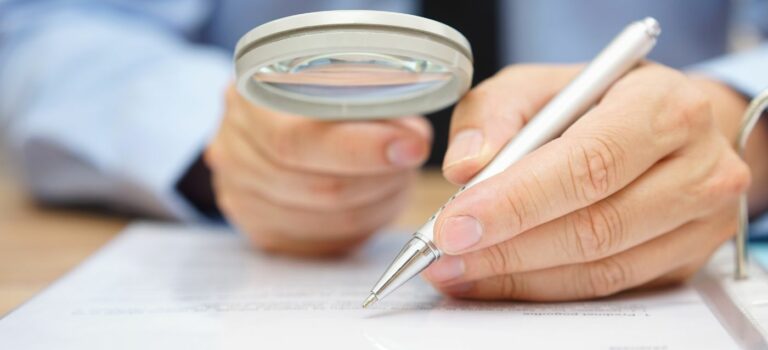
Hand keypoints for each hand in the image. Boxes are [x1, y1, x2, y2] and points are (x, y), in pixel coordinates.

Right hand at [205, 85, 431, 255]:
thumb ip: (371, 101)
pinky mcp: (260, 231)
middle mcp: (234, 150)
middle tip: (409, 163)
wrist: (269, 122)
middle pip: (319, 188)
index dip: (361, 149)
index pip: (299, 139)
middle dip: (380, 179)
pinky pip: (324, 244)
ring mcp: (241, 196)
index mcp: (249, 99)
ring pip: (329, 221)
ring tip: (394, 178)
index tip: (412, 147)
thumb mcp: (339, 76)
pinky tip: (372, 200)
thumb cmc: (313, 94)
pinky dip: (361, 225)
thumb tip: (412, 142)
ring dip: (377, 203)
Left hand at [423, 64, 750, 299]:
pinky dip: (545, 289)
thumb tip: (464, 168)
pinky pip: (609, 286)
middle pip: (594, 226)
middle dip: (506, 248)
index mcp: (664, 106)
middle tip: (444, 256)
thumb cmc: (598, 101)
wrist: (669, 124)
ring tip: (458, 271)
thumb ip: (494, 113)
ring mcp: (701, 221)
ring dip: (519, 277)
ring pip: (600, 268)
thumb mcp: (541, 85)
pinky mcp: (687, 260)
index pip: (587, 164)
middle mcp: (698, 167)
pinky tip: (498, 279)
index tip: (454, 224)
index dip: (516, 201)